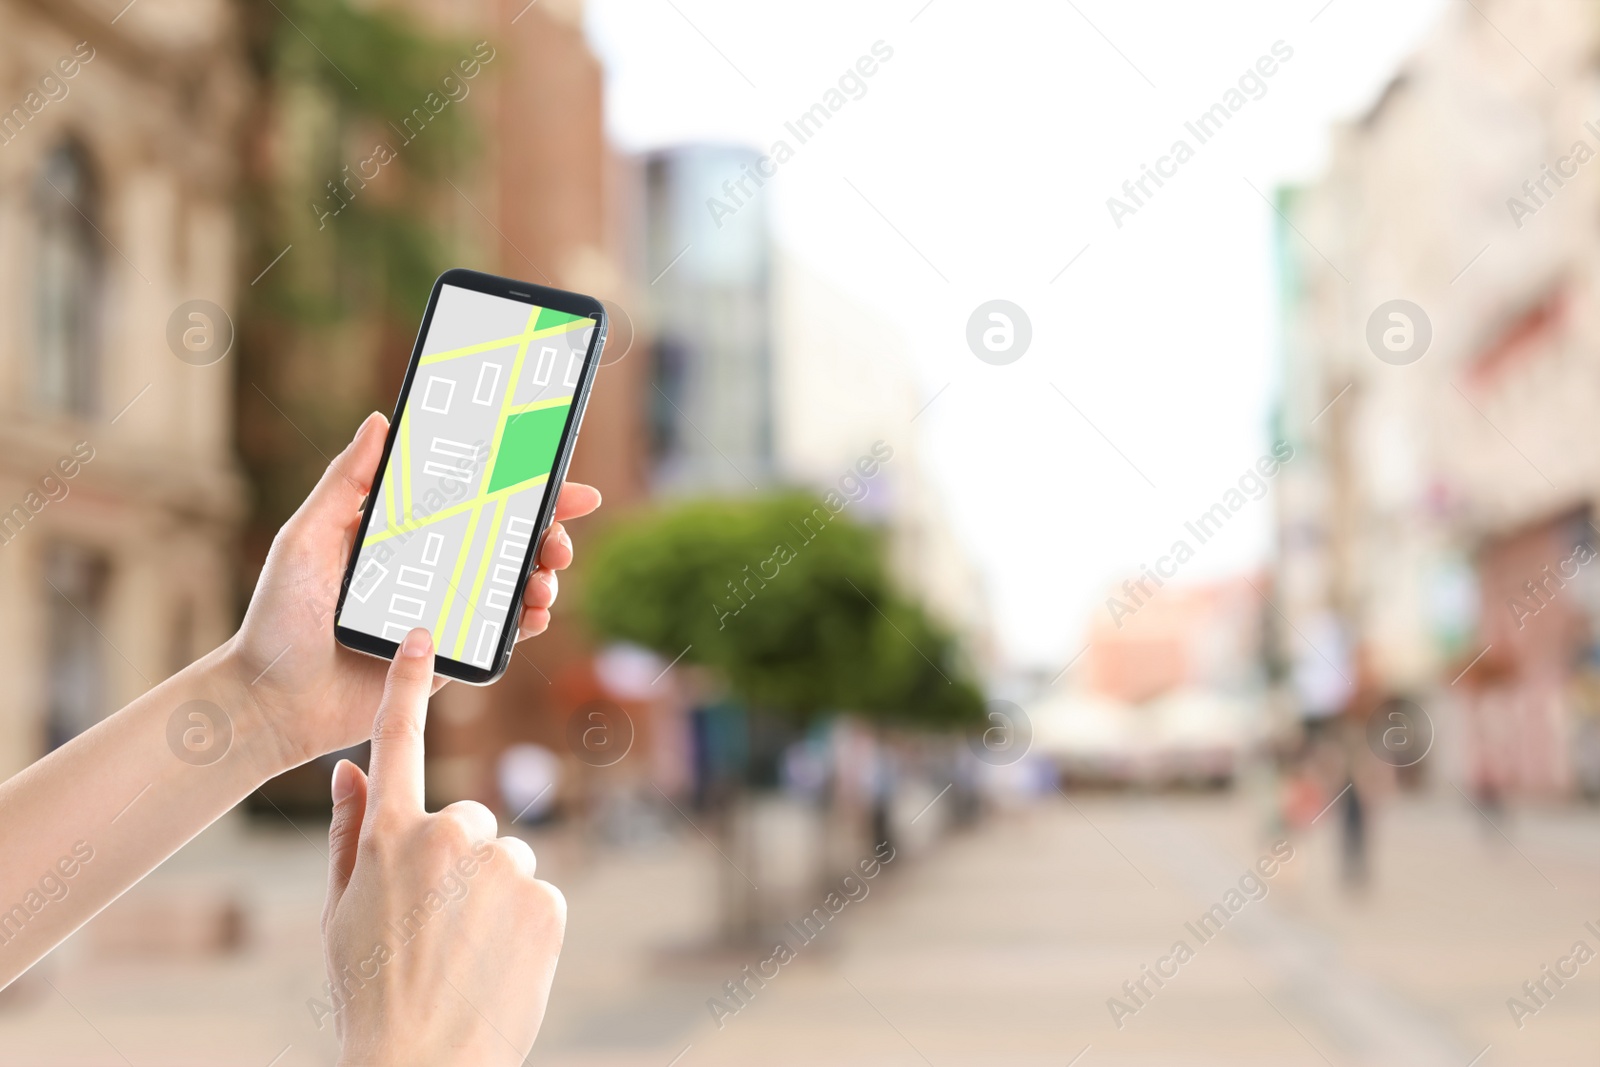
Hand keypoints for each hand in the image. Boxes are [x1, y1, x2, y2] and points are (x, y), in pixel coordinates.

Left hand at [226, 412, 600, 770]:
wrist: (273, 705)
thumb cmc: (277, 619)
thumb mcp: (305, 539)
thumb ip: (344, 484)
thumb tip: (379, 423)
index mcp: (399, 533)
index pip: (468, 497)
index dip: (515, 481)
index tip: (555, 470)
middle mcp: (428, 568)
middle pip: (504, 538)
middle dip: (546, 530)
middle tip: (558, 536)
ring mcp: (442, 611)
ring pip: (511, 584)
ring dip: (541, 575)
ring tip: (544, 579)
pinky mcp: (449, 654)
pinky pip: (499, 634)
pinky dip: (527, 621)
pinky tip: (533, 612)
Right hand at [320, 628, 564, 1064]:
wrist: (422, 1064)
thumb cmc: (371, 990)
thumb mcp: (341, 912)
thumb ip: (351, 832)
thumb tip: (349, 768)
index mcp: (391, 836)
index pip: (397, 743)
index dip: (407, 685)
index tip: (421, 636)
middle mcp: (450, 836)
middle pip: (468, 823)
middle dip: (457, 862)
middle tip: (433, 928)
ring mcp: (503, 865)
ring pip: (505, 861)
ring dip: (491, 896)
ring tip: (463, 954)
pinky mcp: (547, 898)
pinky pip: (536, 894)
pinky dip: (522, 923)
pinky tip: (495, 963)